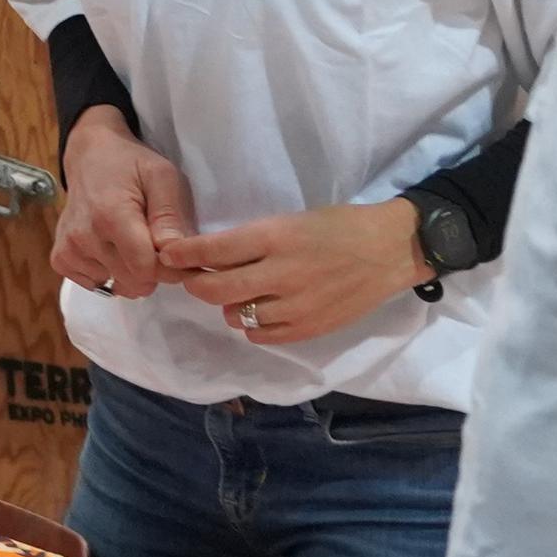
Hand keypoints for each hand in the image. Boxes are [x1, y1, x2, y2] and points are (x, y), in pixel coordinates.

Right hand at [49, 106, 197, 298]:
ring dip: (130, 271)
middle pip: (133, 282)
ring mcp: (68, 249)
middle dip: (152, 270)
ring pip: (116, 286)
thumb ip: (170, 216)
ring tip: (129, 240)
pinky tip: (110, 247)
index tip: (176, 254)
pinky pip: (95, 284)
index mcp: (111, 215)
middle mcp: (84, 237)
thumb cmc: (131, 165)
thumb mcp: (162, 177)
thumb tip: (173, 254)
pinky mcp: (60, 258)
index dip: (169, 267)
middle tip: (154, 243)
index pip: (146, 269)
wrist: (90, 155)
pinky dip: (109, 273)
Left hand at [159, 202, 430, 346]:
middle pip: (217, 289)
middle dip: (197, 284)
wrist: (388, 250)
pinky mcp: (309, 329)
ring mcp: (295, 305)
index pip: (216, 250)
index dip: (185, 254)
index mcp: (276, 237)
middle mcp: (281, 273)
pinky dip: (252, 326)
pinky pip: (261, 335)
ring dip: (229, 305)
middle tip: (194, 278)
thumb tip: (215, 259)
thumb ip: (255, 242)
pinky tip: (260, 311)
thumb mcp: (292, 221)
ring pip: (237, 315)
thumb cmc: (339, 226)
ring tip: (239, 293)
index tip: (167, 254)